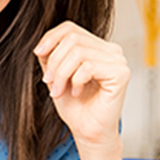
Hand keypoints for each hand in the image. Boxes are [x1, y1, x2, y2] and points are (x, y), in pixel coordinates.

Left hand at [34, 22, 129, 149]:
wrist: (87, 131)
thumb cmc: (76, 107)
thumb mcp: (56, 75)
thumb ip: (51, 57)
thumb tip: (42, 44)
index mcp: (97, 47)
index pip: (71, 28)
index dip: (51, 38)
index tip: (38, 54)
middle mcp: (111, 50)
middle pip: (72, 39)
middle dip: (55, 62)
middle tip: (49, 82)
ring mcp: (118, 60)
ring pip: (78, 52)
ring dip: (62, 74)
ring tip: (59, 90)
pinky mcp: (121, 73)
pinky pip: (89, 66)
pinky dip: (76, 80)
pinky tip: (76, 92)